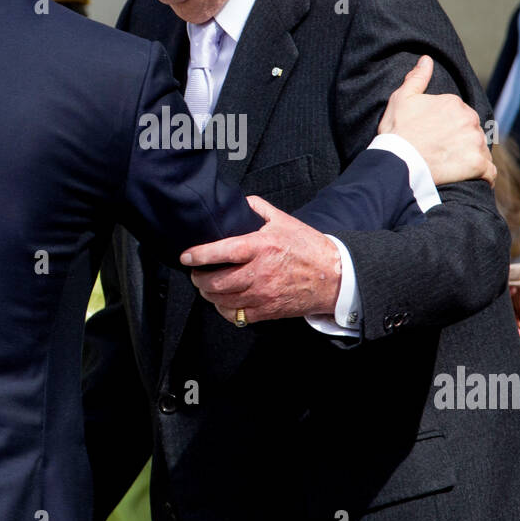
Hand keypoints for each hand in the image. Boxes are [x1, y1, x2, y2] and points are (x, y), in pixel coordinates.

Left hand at [180, 195, 341, 324]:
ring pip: (222, 300)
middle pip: (217, 282)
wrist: (333, 276)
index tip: (186, 256)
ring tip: (207, 286)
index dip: (200, 255)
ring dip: (209, 294)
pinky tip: (224, 301)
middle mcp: (259, 273)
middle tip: (196, 273)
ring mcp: (263, 295)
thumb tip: (239, 204)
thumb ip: (257, 209)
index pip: (222, 251)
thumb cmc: (308, 247)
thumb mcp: (283, 220)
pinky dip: (224, 310)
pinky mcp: (268, 311)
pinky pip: (236, 316)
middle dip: (199, 279)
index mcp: (261, 247)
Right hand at [377, 56, 496, 186]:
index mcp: (454, 103)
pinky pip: (490, 172)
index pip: (460, 116)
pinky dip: (485, 177)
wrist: (398, 162)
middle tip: (445, 155)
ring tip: (455, 169)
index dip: (449, 128)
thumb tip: (427, 59)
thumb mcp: (401, 99)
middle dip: (463, 142)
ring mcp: (475, 142)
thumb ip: (417, 78)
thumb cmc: (396, 131)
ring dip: (473, 158)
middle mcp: (469, 119)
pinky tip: (476, 180)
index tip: (437, 138)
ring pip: (481, 150)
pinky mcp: (478, 164)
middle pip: (472, 132)